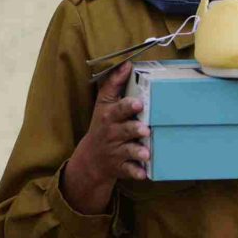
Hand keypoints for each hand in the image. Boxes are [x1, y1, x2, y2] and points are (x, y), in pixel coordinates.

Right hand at [62, 61, 150, 213]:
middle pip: (124, 130)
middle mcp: (112, 133)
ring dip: (137, 152)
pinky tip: (144, 174)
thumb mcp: (104, 103)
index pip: (118, 109)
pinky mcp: (120, 166)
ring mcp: (115, 151)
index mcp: (109, 116)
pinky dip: (135, 173)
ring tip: (147, 153)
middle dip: (134, 129)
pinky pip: (128, 171)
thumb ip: (114, 83)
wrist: (91, 158)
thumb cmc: (103, 124)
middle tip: (145, 129)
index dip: (128, 106)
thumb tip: (127, 63)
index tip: (139, 103)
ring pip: (127, 151)